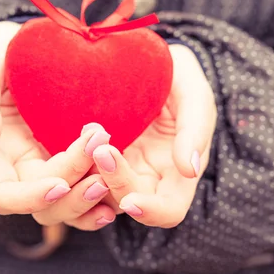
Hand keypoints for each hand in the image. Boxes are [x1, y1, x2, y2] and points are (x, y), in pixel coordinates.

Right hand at [0, 21, 114, 229]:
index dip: (30, 198)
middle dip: (73, 193)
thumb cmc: (4, 53)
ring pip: (70, 204)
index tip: (60, 183)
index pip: (4, 195)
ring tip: (113, 182)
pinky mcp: (80, 159)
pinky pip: (91, 187)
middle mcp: (25, 169)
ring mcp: (54, 166)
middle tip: (100, 164)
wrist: (39, 46)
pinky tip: (121, 191)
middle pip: (45, 203)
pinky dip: (105, 196)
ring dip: (91, 200)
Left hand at [93, 43, 216, 227]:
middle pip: (127, 202)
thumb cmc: (179, 78)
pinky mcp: (94, 155)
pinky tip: (79, 134)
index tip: (129, 200)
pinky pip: (81, 171)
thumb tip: (190, 170)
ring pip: (98, 192)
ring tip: (90, 129)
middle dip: (113, 182)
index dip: (150, 212)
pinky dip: (77, 161)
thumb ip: (195, 130)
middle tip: (100, 146)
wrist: (147, 62)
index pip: (168, 210)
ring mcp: (118, 168)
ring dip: (89, 173)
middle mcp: (147, 178)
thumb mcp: (194, 95)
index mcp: (177, 173)